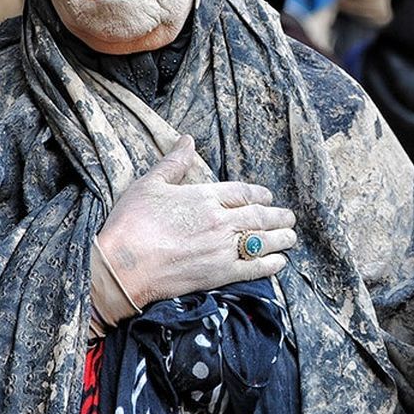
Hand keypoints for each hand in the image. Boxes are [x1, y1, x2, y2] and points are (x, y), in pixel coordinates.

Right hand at [96, 136, 295, 304]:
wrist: (122, 267)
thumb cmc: (131, 223)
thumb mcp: (149, 184)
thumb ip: (173, 163)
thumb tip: (187, 140)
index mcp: (204, 196)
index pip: (242, 192)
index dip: (258, 194)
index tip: (267, 197)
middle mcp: (220, 220)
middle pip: (258, 215)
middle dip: (277, 216)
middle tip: (290, 217)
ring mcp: (222, 248)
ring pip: (262, 240)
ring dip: (281, 238)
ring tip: (291, 236)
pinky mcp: (220, 274)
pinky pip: (254, 268)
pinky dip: (270, 264)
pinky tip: (280, 262)